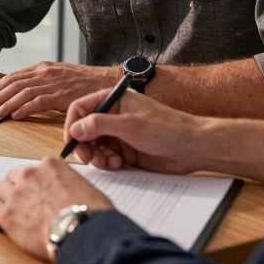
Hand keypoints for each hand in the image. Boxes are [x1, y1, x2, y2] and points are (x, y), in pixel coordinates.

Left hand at [0, 61, 112, 118]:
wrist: (107, 82)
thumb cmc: (83, 84)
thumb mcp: (58, 79)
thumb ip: (40, 85)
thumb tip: (19, 99)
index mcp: (41, 68)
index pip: (12, 77)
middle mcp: (44, 72)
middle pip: (12, 83)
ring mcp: (53, 82)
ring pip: (22, 92)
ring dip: (5, 103)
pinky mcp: (62, 94)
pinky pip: (38, 101)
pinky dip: (24, 108)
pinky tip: (14, 115)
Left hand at [0, 156, 113, 260]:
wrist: (82, 232)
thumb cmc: (90, 212)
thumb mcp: (85, 187)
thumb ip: (68, 183)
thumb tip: (67, 192)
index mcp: (49, 165)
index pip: (36, 168)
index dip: (37, 180)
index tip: (38, 186)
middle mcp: (30, 175)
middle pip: (14, 176)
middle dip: (18, 186)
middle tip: (24, 197)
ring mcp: (16, 194)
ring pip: (1, 189)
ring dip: (6, 196)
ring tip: (11, 205)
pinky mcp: (7, 215)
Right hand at [65, 88, 206, 173]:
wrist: (192, 147)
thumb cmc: (166, 128)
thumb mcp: (128, 124)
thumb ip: (98, 125)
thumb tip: (75, 129)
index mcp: (113, 100)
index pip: (81, 109)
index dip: (72, 125)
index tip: (70, 142)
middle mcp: (113, 115)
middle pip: (85, 130)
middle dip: (84, 145)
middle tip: (88, 159)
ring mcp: (119, 133)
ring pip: (94, 146)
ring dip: (97, 156)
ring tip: (108, 162)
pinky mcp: (126, 150)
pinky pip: (106, 157)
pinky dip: (108, 163)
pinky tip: (118, 164)